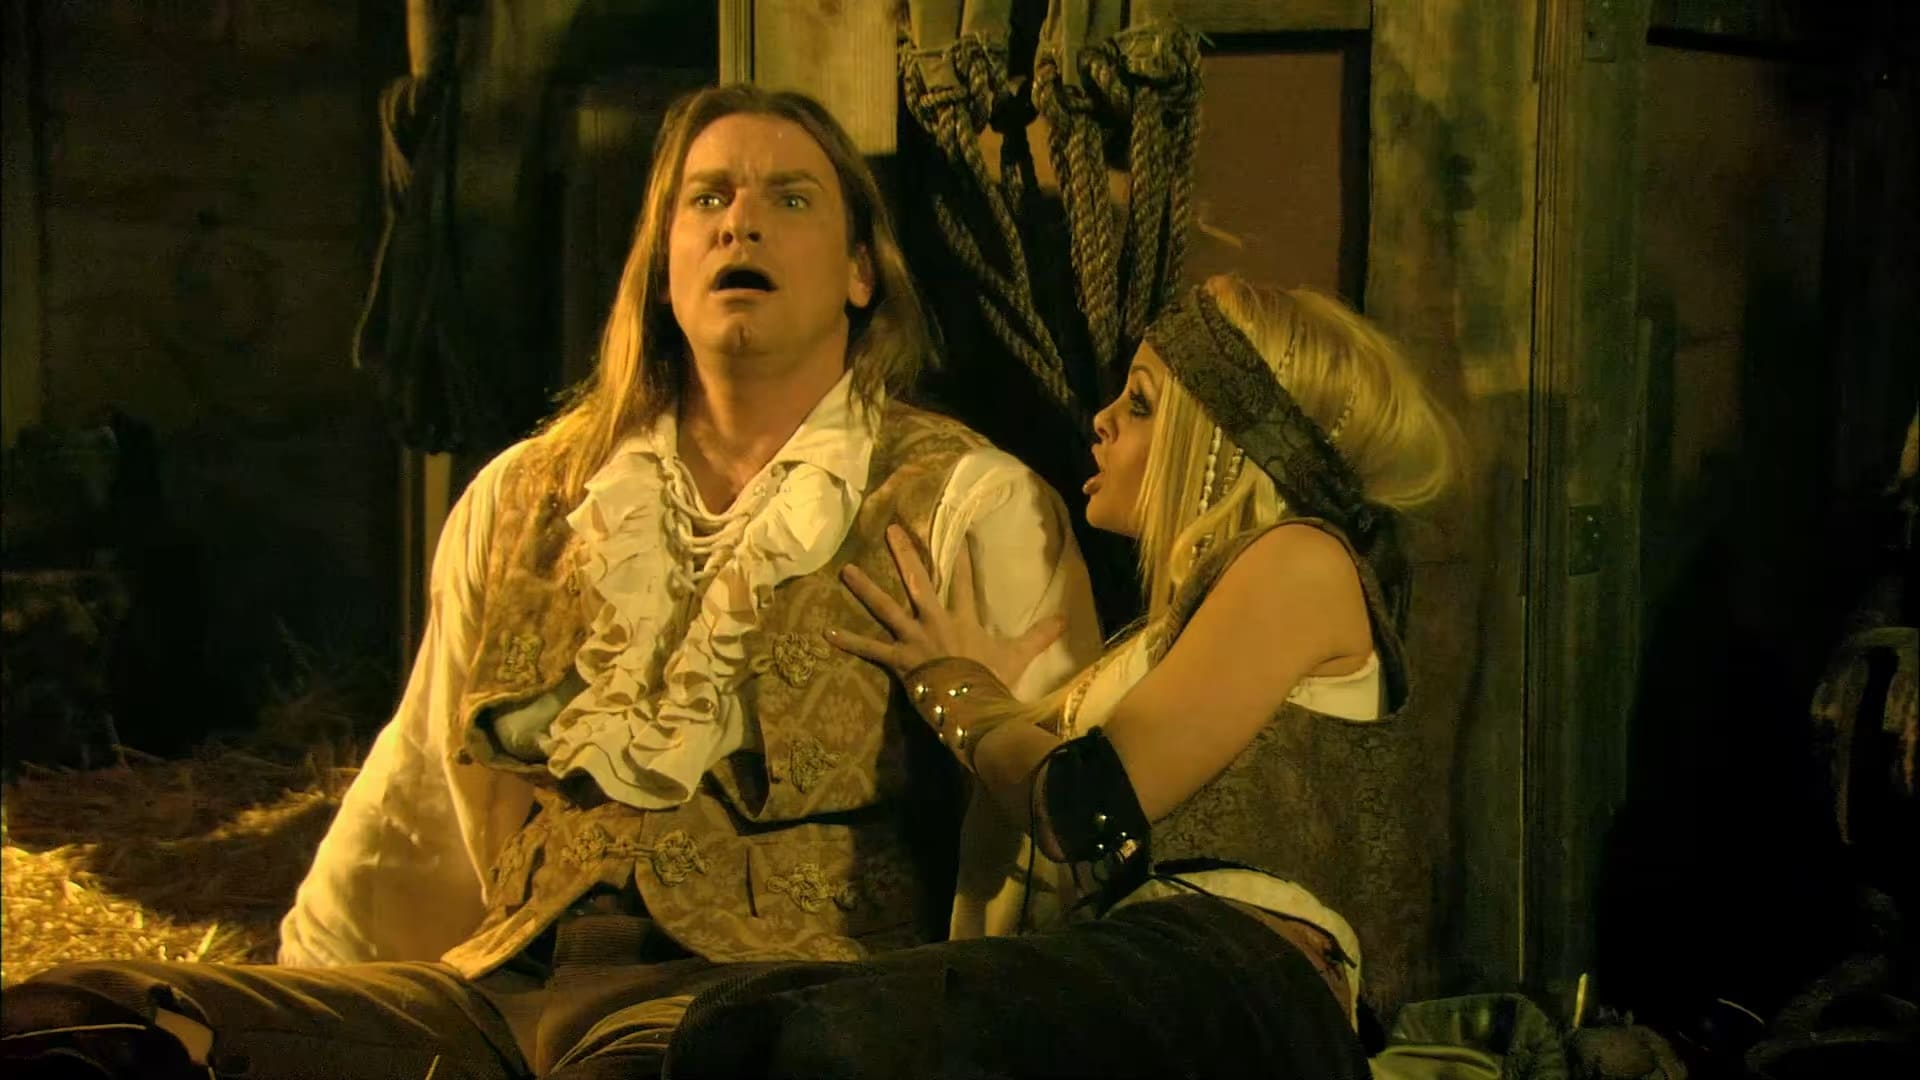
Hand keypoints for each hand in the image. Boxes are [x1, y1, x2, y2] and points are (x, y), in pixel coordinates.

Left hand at [828, 524, 1064, 688]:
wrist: (973, 704)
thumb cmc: (994, 679)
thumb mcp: (1020, 655)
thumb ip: (1041, 635)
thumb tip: (1066, 618)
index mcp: (962, 618)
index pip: (962, 581)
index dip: (959, 556)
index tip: (956, 532)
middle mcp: (934, 620)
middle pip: (917, 581)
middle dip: (903, 554)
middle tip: (889, 529)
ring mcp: (913, 638)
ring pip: (886, 608)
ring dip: (865, 589)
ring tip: (846, 570)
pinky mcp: (898, 659)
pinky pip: (870, 650)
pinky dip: (850, 642)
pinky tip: (827, 633)